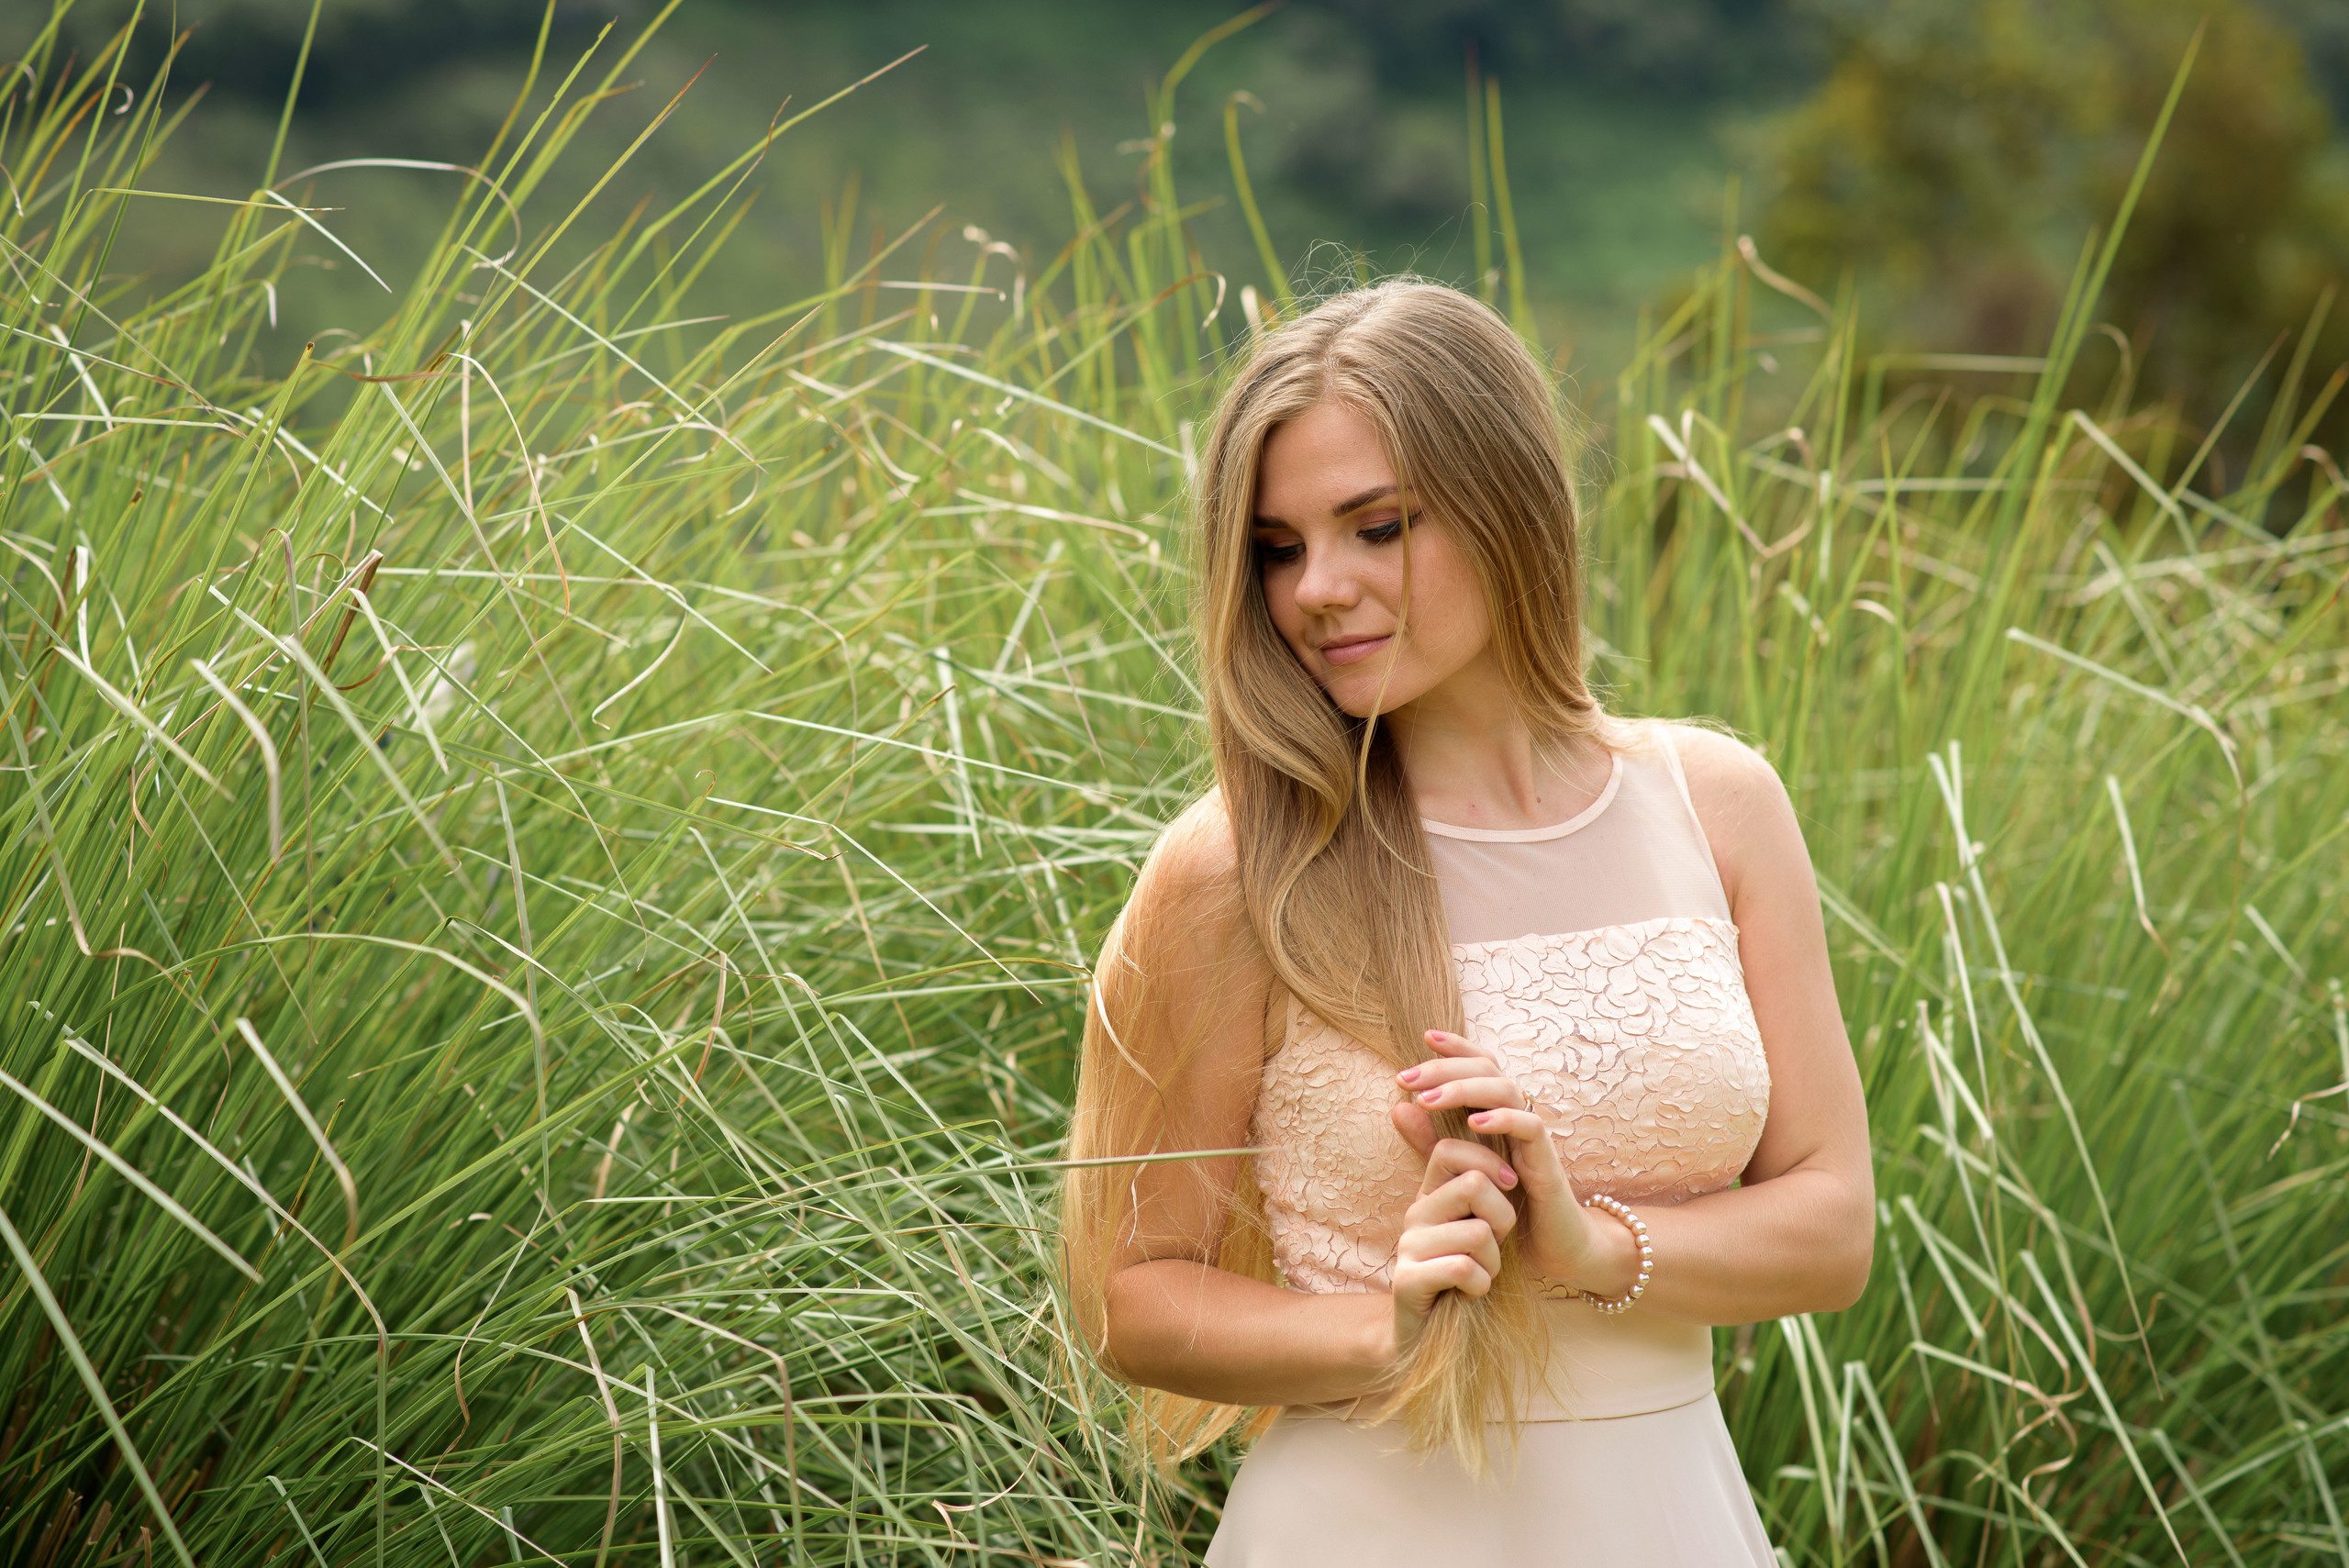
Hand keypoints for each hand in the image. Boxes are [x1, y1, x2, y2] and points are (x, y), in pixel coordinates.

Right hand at [1386, 1125, 1519, 1352]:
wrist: (1428, 1337)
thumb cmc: (1465, 1279)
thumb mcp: (1478, 1229)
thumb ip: (1483, 1192)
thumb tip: (1499, 1153)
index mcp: (1430, 1195)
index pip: (1450, 1149)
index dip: (1488, 1162)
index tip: (1508, 1186)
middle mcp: (1415, 1213)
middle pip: (1474, 1185)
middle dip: (1503, 1219)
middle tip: (1493, 1247)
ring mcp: (1408, 1246)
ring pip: (1477, 1232)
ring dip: (1493, 1262)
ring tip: (1480, 1276)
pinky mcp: (1408, 1279)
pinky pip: (1463, 1268)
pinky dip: (1480, 1284)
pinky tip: (1470, 1293)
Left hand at [1388, 1030, 1610, 1309]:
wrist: (1551, 1250)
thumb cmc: (1504, 1208)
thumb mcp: (1457, 1170)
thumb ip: (1429, 1142)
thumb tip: (1397, 1107)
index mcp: (1497, 1114)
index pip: (1481, 1065)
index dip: (1457, 1046)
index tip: (1425, 1037)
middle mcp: (1517, 1117)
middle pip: (1488, 1070)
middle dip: (1446, 1068)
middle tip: (1407, 1078)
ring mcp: (1533, 1138)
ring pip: (1507, 1091)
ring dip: (1465, 1090)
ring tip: (1429, 1099)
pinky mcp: (1546, 1163)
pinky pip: (1530, 1127)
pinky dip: (1503, 1119)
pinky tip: (1474, 1123)